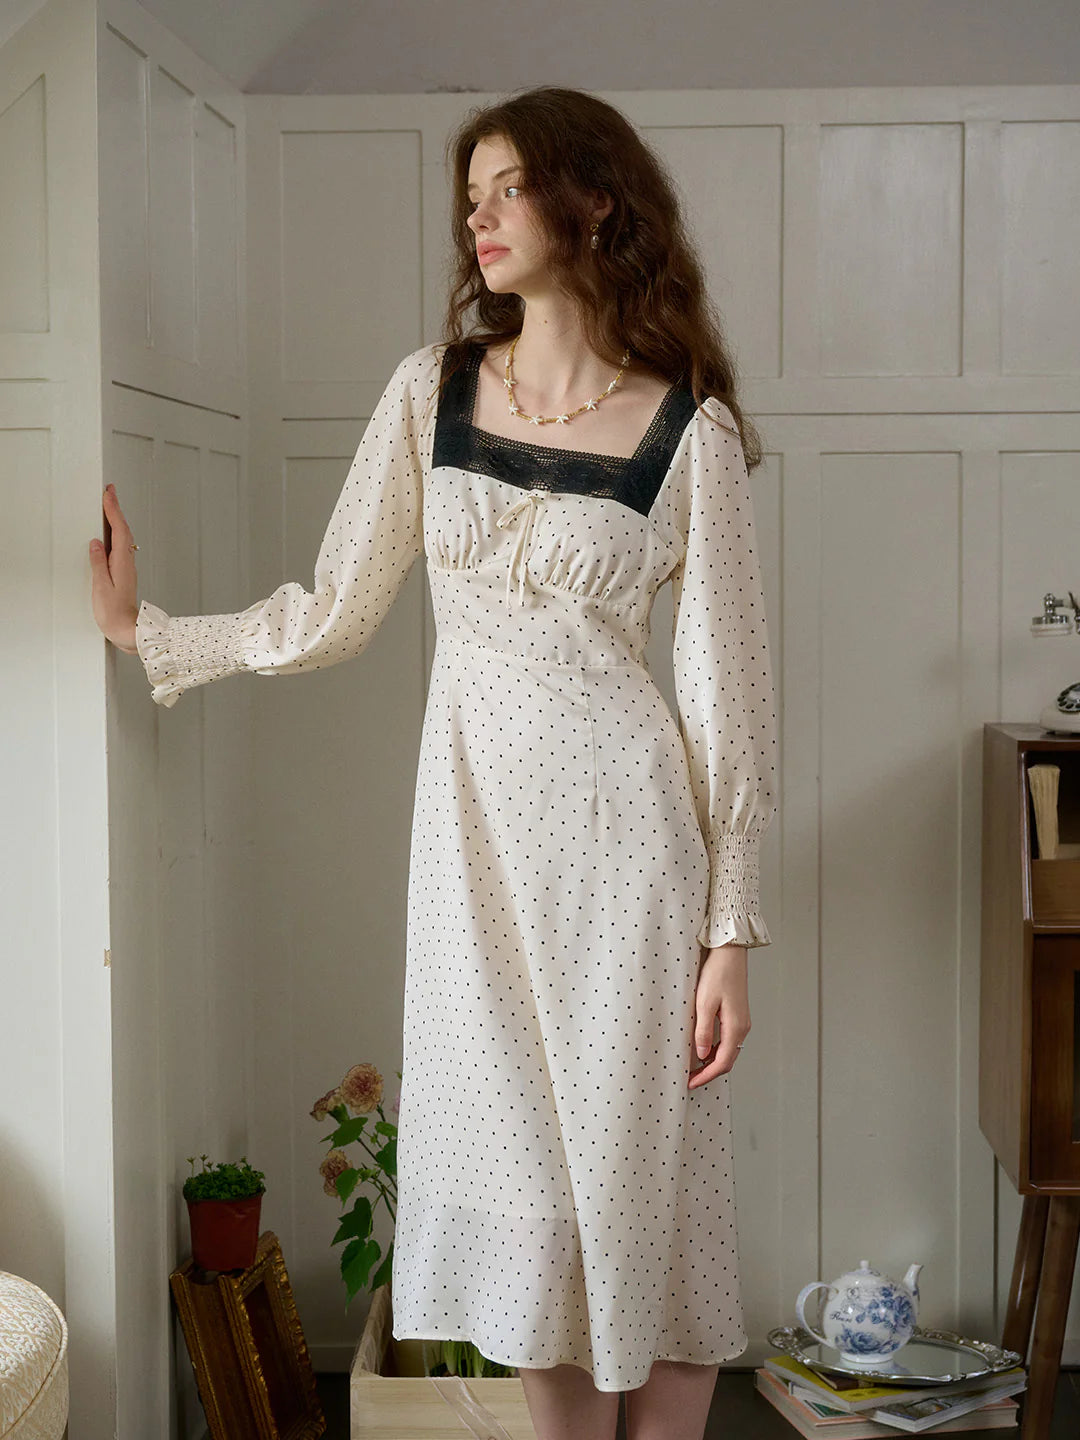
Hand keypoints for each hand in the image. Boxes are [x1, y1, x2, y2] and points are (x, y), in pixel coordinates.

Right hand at [90, 484, 138, 653]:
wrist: (126, 630)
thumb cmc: (114, 613)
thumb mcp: (101, 586)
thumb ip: (98, 563)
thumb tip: (96, 543)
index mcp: (121, 562)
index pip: (118, 530)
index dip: (113, 510)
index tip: (108, 494)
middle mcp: (127, 562)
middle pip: (123, 529)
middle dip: (116, 509)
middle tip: (110, 492)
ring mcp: (127, 567)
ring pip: (124, 537)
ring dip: (117, 519)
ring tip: (110, 506)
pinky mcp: (124, 573)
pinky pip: (121, 546)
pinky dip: (117, 533)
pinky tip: (112, 533)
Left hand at [688, 942, 749, 1088]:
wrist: (730, 953)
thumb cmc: (717, 973)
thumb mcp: (704, 1003)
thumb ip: (703, 1031)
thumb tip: (701, 1055)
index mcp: (736, 1028)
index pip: (722, 1063)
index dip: (706, 1076)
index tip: (690, 1083)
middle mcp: (742, 1028)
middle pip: (726, 1060)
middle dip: (708, 1073)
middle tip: (690, 1078)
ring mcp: (741, 1021)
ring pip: (727, 1050)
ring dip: (712, 1062)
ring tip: (693, 1066)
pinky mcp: (737, 1014)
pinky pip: (728, 1040)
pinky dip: (715, 1049)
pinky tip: (703, 1047)